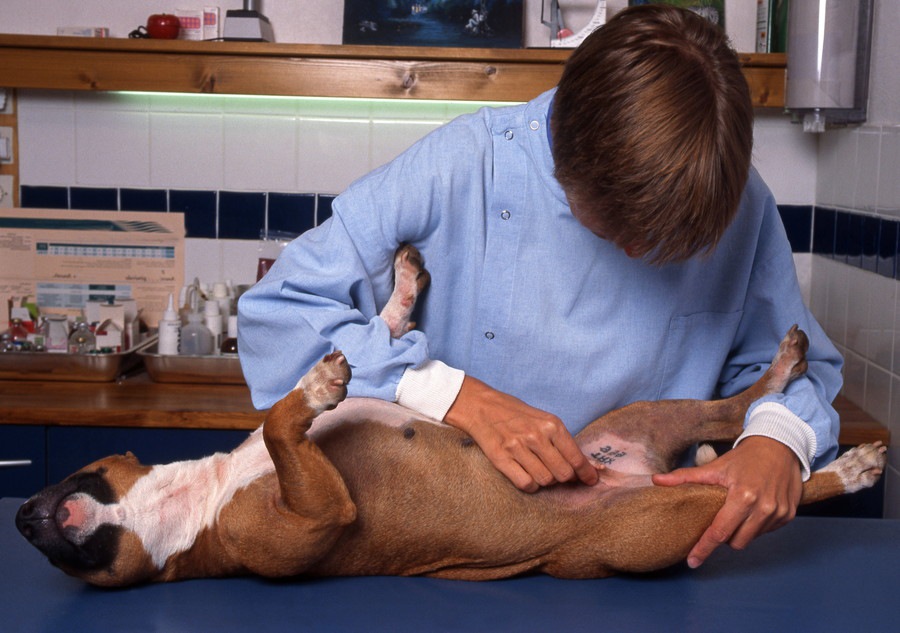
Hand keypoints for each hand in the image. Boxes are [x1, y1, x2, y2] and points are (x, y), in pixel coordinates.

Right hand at [444, 376, 598, 492]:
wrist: (482, 406)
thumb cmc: (516, 414)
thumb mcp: (544, 420)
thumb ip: (564, 442)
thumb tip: (591, 466)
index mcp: (551, 425)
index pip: (576, 458)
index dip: (586, 473)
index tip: (591, 481)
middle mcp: (536, 436)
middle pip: (563, 473)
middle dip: (565, 478)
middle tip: (559, 473)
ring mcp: (517, 448)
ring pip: (545, 480)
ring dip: (546, 480)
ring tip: (539, 470)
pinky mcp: (501, 459)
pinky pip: (525, 484)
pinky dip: (530, 485)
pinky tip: (527, 475)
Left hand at [651, 436, 801, 567]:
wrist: (780, 445)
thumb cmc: (744, 457)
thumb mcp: (715, 467)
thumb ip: (685, 477)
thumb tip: (656, 481)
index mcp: (743, 497)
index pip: (719, 532)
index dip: (704, 548)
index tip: (692, 562)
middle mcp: (763, 508)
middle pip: (736, 542)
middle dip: (725, 537)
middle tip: (720, 518)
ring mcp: (778, 513)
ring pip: (752, 538)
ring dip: (741, 531)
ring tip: (738, 511)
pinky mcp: (789, 515)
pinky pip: (767, 531)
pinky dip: (757, 525)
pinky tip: (754, 508)